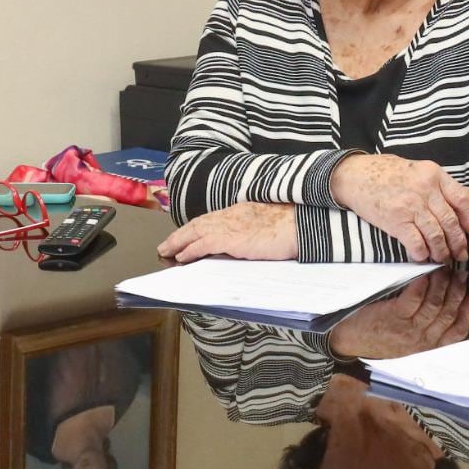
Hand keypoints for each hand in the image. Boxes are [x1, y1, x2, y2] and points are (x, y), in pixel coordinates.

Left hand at [157, 201, 301, 262]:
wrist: (302, 224)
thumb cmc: (292, 226)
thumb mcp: (267, 224)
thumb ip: (251, 230)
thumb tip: (242, 242)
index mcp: (240, 211)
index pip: (210, 219)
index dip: (194, 228)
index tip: (184, 235)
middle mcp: (232, 215)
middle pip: (198, 224)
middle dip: (179, 235)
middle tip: (165, 245)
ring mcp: (231, 225)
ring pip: (196, 232)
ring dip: (178, 242)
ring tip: (166, 251)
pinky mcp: (233, 238)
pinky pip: (204, 244)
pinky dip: (190, 250)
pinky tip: (181, 257)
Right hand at [329, 154, 468, 262]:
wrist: (355, 175)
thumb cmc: (387, 172)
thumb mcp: (420, 170)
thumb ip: (444, 184)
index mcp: (434, 174)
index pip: (460, 200)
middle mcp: (425, 189)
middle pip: (450, 221)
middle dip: (458, 242)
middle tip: (461, 254)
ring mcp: (410, 205)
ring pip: (436, 235)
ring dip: (442, 251)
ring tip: (443, 258)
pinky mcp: (395, 220)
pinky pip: (416, 242)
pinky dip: (422, 253)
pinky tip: (423, 257)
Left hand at [330, 271, 468, 359]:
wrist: (348, 342)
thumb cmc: (377, 339)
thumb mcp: (406, 343)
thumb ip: (425, 331)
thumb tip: (445, 309)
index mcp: (427, 347)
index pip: (457, 332)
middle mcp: (421, 341)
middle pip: (448, 315)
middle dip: (458, 292)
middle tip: (461, 274)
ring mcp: (408, 330)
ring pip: (434, 305)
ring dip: (442, 285)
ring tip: (446, 269)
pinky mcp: (394, 317)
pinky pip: (414, 298)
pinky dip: (422, 284)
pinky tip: (426, 273)